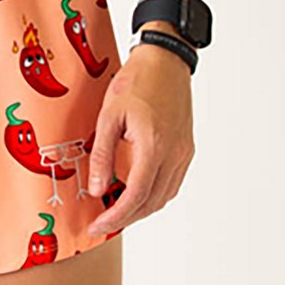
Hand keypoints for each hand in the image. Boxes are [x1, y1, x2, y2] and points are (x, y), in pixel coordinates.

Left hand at [86, 39, 194, 239]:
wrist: (166, 58)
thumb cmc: (137, 80)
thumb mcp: (109, 116)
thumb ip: (102, 155)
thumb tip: (98, 190)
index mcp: (154, 146)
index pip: (135, 196)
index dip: (115, 217)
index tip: (98, 226)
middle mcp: (174, 153)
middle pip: (151, 203)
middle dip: (125, 219)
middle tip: (103, 224)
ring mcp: (183, 152)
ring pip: (163, 197)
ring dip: (140, 210)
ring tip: (117, 212)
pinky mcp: (186, 149)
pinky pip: (172, 184)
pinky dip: (154, 196)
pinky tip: (137, 195)